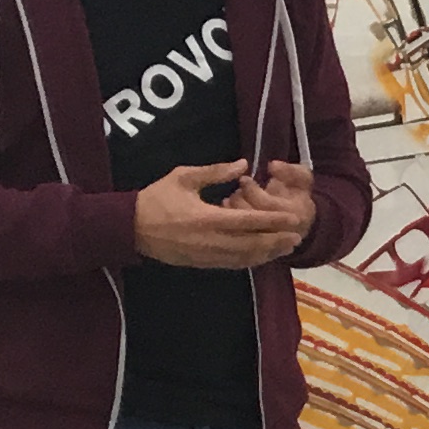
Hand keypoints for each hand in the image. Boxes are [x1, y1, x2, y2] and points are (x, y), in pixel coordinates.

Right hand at [132, 161, 307, 266]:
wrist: (129, 228)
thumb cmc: (156, 198)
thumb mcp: (183, 177)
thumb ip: (215, 172)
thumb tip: (244, 164)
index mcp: (207, 218)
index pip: (249, 221)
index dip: (274, 220)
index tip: (294, 218)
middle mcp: (211, 241)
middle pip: (253, 244)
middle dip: (278, 241)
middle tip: (299, 235)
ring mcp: (207, 255)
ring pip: (245, 258)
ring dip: (268, 253)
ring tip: (287, 247)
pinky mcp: (202, 264)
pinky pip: (233, 264)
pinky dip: (251, 260)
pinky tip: (263, 255)